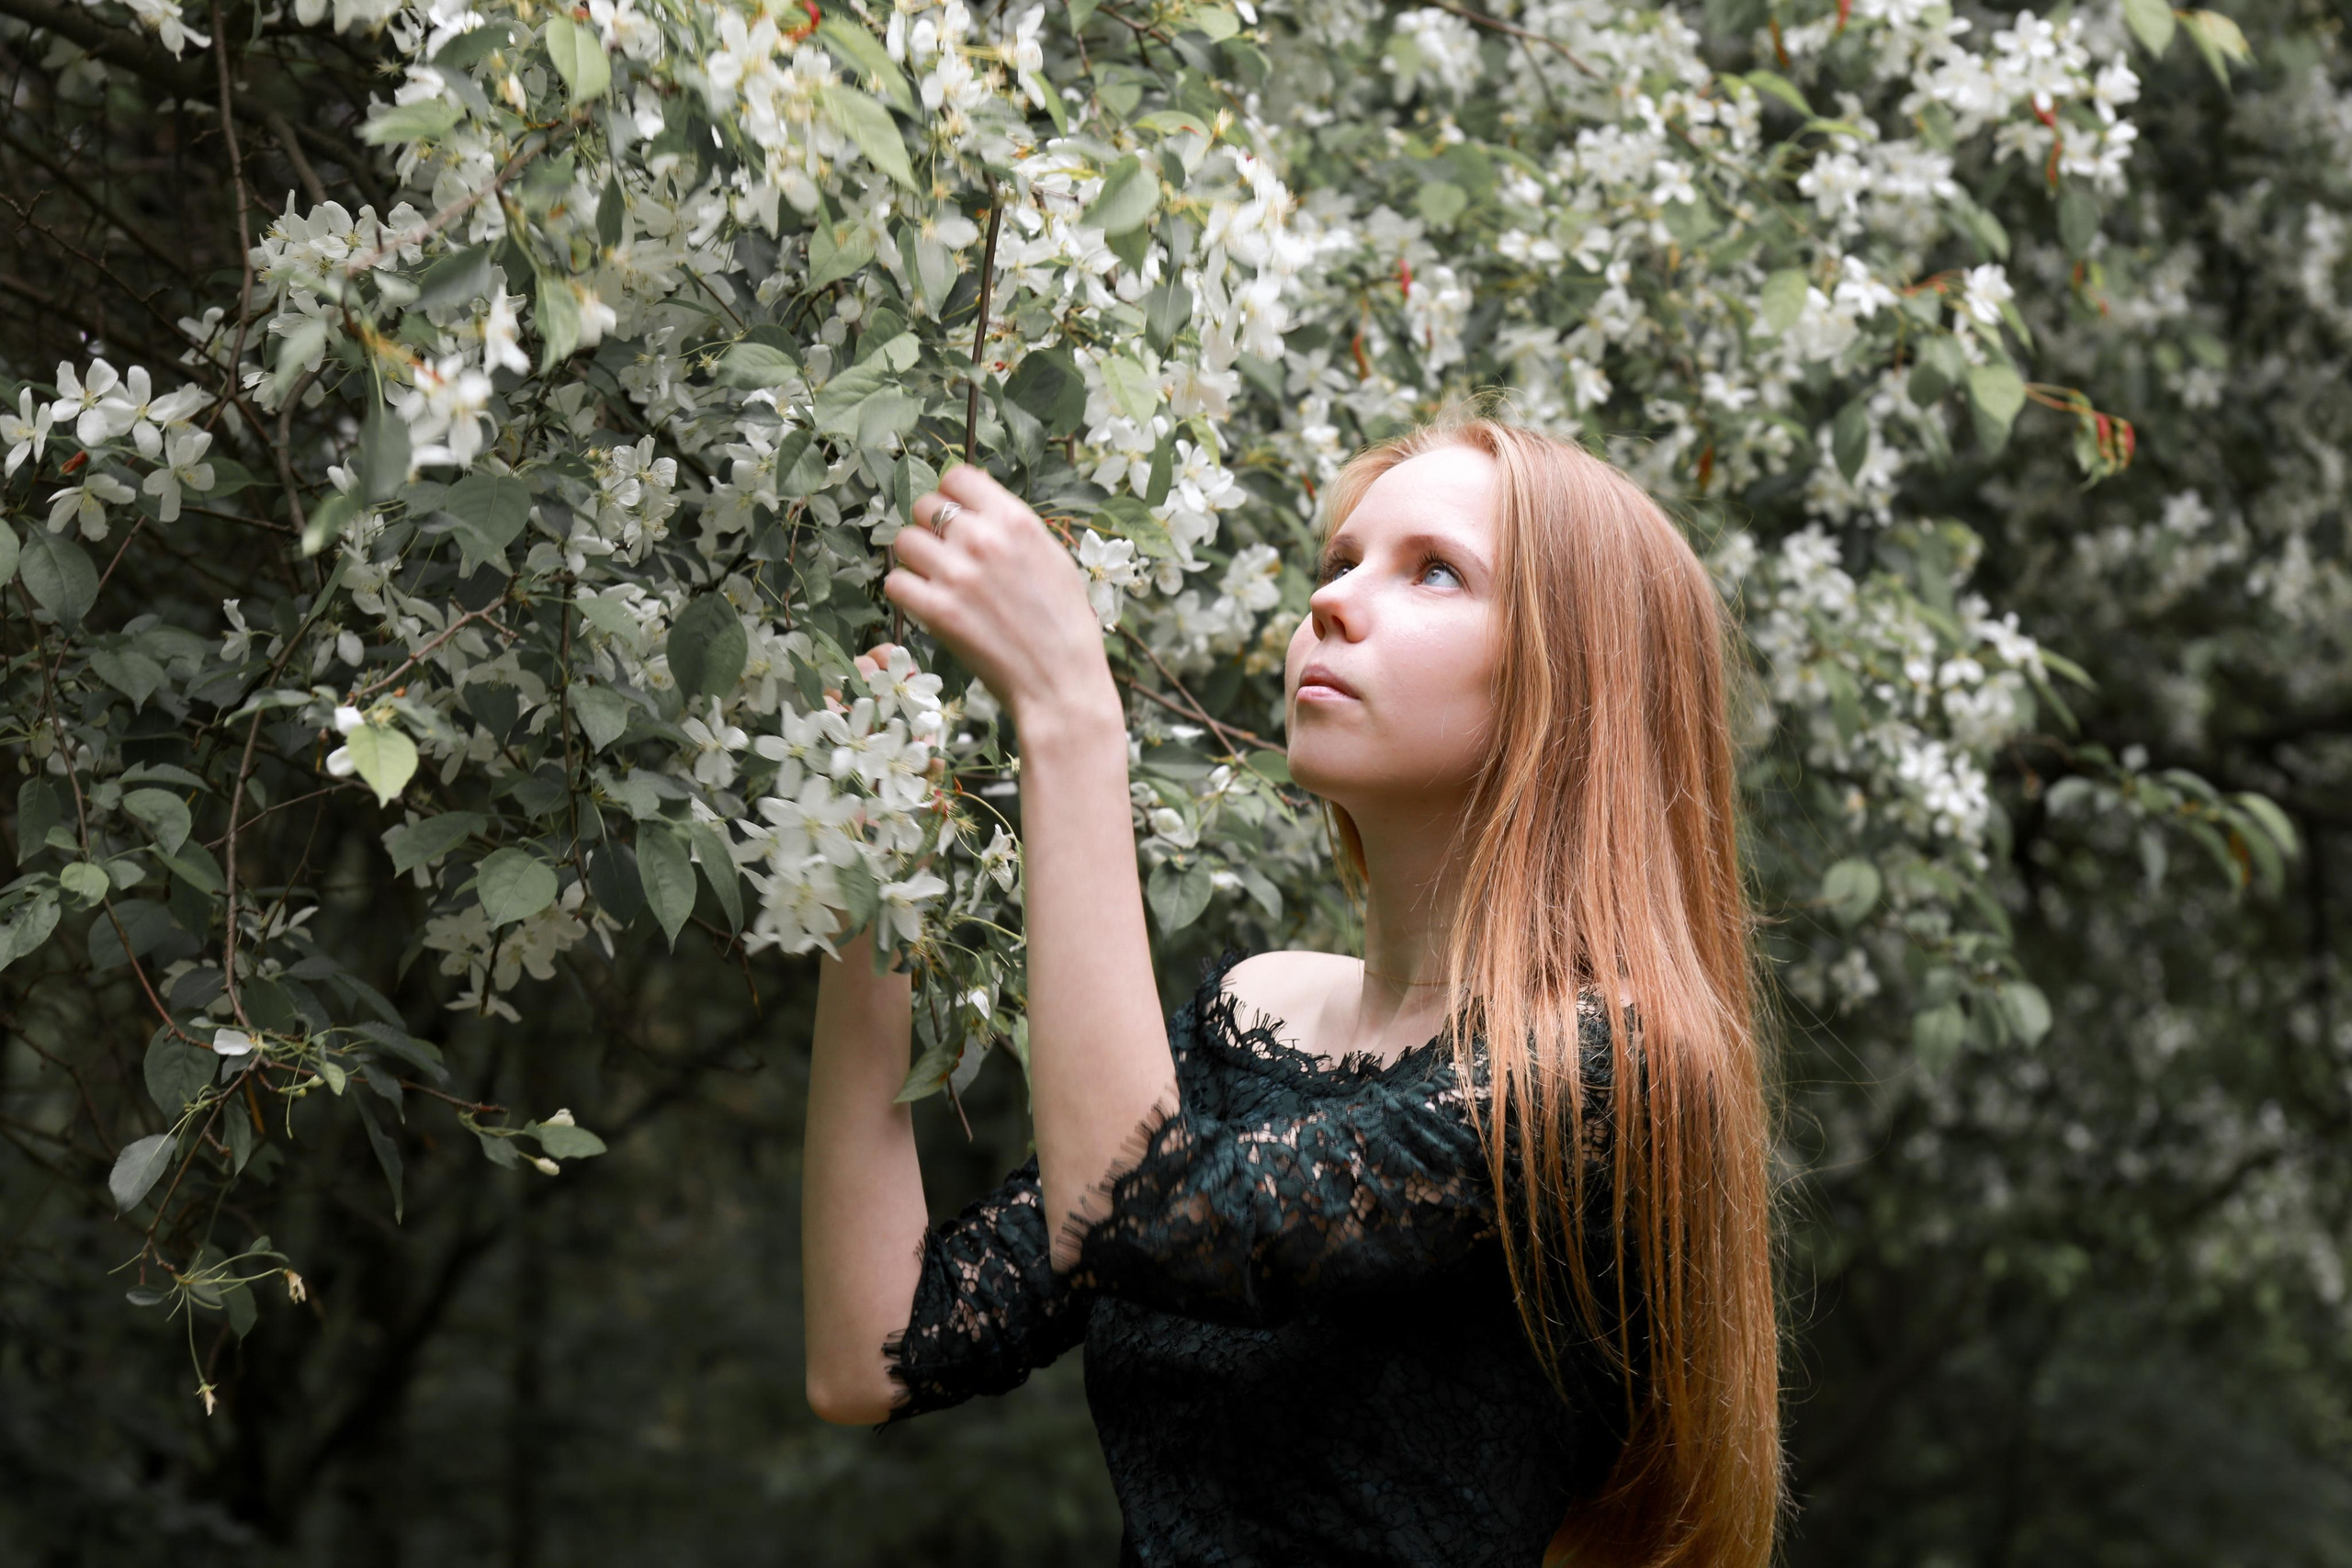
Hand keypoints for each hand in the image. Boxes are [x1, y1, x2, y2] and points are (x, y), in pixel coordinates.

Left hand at [884, 464, 1118, 730]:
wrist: (1061, 680)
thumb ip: (1013, 527)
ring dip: (914, 559)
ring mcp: (956, 575)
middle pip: (923, 506)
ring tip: (935, 580)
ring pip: (903, 541)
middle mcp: (982, 539)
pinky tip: (926, 603)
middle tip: (945, 555)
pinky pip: (895, 583)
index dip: (951, 495)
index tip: (954, 515)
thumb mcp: (1053, 557)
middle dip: (930, 527)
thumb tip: (978, 505)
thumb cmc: (1065, 623)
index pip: (957, 477)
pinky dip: (905, 592)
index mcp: (1015, 520)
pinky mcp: (937, 611)